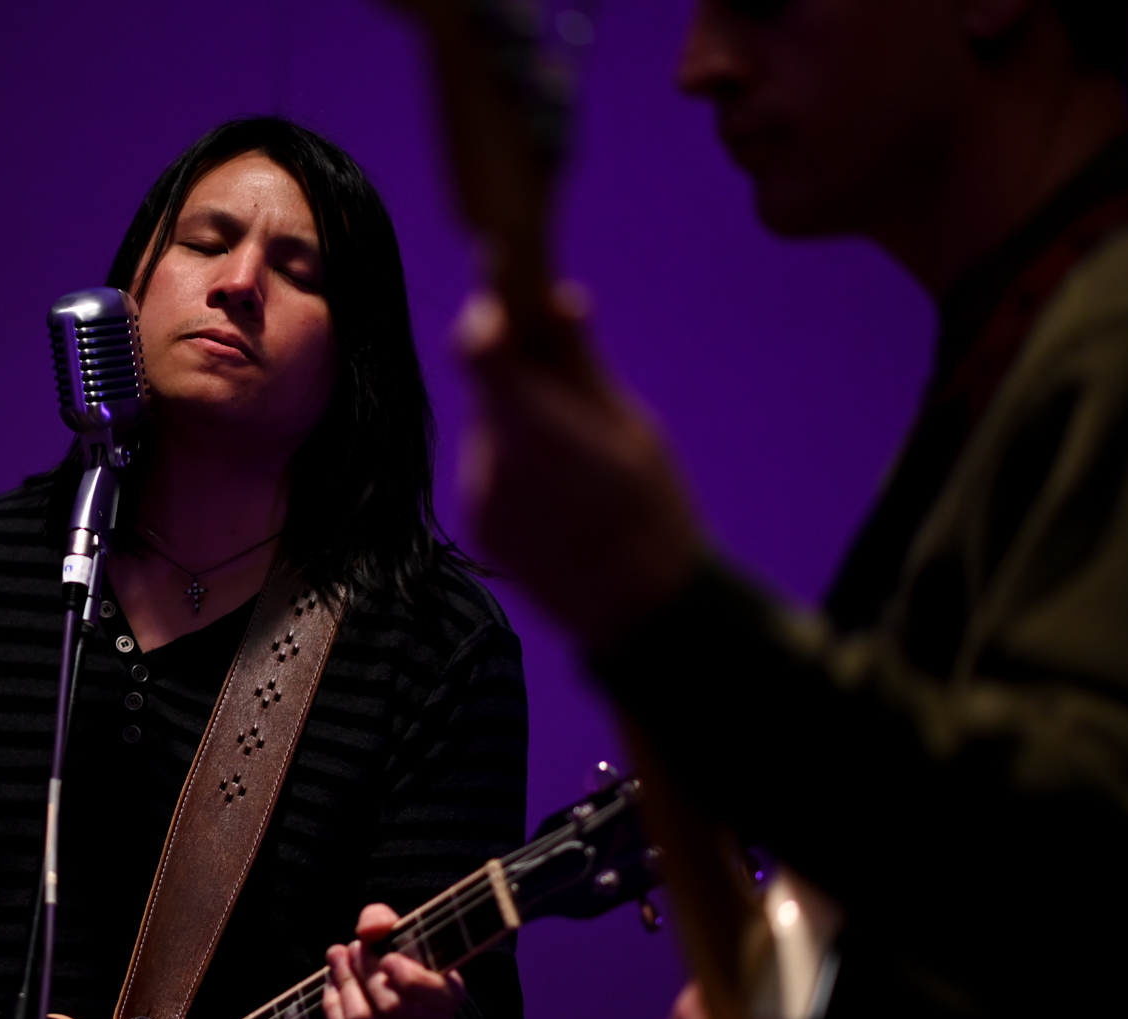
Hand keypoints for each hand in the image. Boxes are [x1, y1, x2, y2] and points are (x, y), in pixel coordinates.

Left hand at [323, 903, 466, 1018]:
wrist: (395, 995)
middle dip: (362, 972)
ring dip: (342, 986)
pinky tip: (332, 988)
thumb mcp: (396, 933)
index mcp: (448, 996)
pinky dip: (332, 1009)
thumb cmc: (399, 959)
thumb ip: (383, 920)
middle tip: (351, 948)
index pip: (432, 994)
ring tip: (338, 962)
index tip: (387, 958)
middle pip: (389, 1006)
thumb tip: (368, 930)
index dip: (407, 977)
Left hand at [456, 288, 703, 650]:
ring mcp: (479, 498)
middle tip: (569, 388)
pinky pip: (487, 471)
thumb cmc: (652, 510)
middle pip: (488, 390)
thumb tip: (554, 297)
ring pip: (488, 430)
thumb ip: (578, 364)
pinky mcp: (476, 526)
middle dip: (520, 377)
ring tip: (575, 461)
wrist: (640, 611)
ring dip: (519, 425)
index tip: (517, 308)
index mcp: (538, 430)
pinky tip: (559, 495)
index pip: (477, 350)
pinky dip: (514, 465)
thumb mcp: (630, 428)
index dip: (492, 321)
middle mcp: (494, 463)